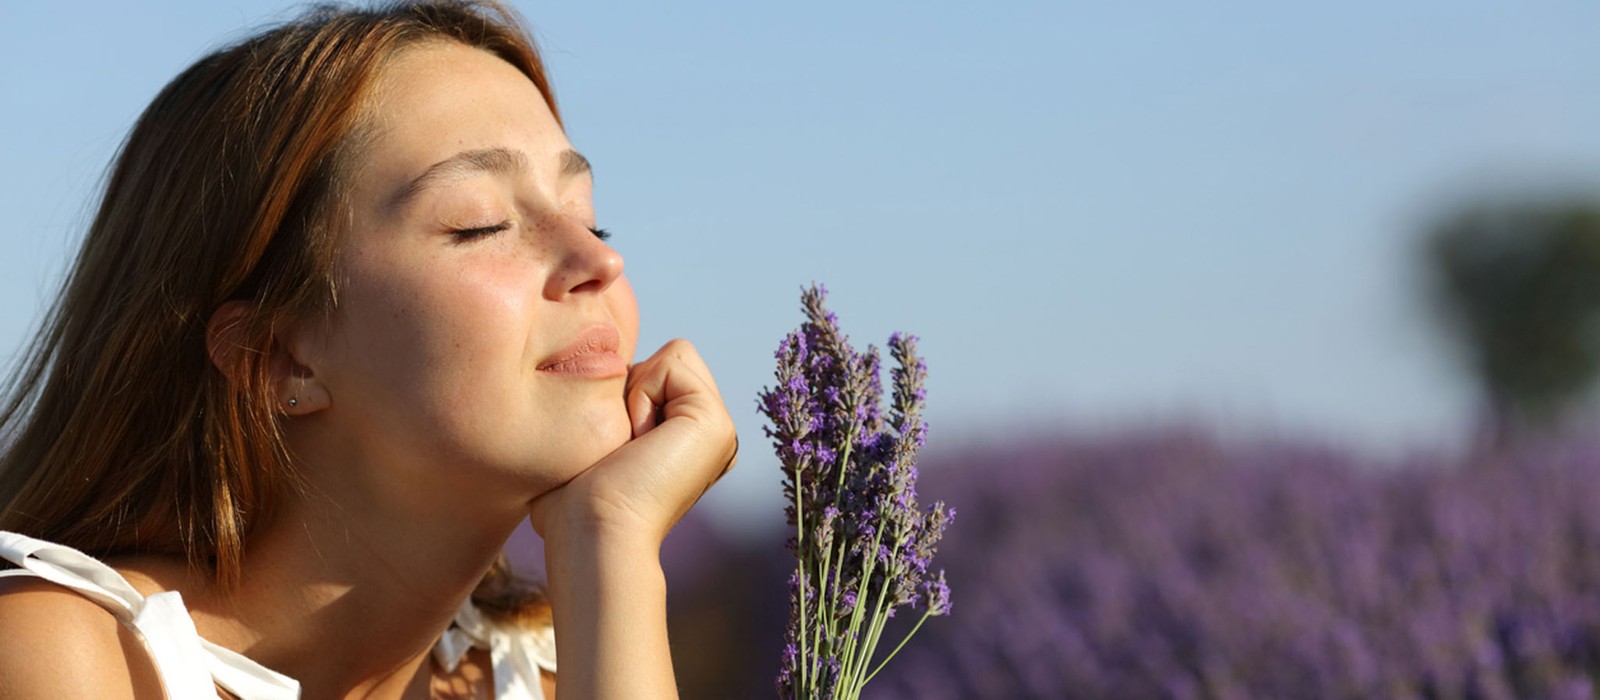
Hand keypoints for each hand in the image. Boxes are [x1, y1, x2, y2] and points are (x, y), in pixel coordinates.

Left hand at [527, 338, 737, 545]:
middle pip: (670, 357)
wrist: (593, 533)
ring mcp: (720, 428)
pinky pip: (672, 362)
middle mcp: (711, 435)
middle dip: (632, 387)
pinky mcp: (716, 422)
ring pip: (674, 355)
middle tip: (622, 445)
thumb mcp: (588, 444)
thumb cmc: (573, 504)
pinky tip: (639, 443)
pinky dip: (642, 395)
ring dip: (636, 391)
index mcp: (688, 441)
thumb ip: (604, 407)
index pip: (657, 369)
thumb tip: (587, 378)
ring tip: (630, 445)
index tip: (613, 449)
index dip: (621, 392)